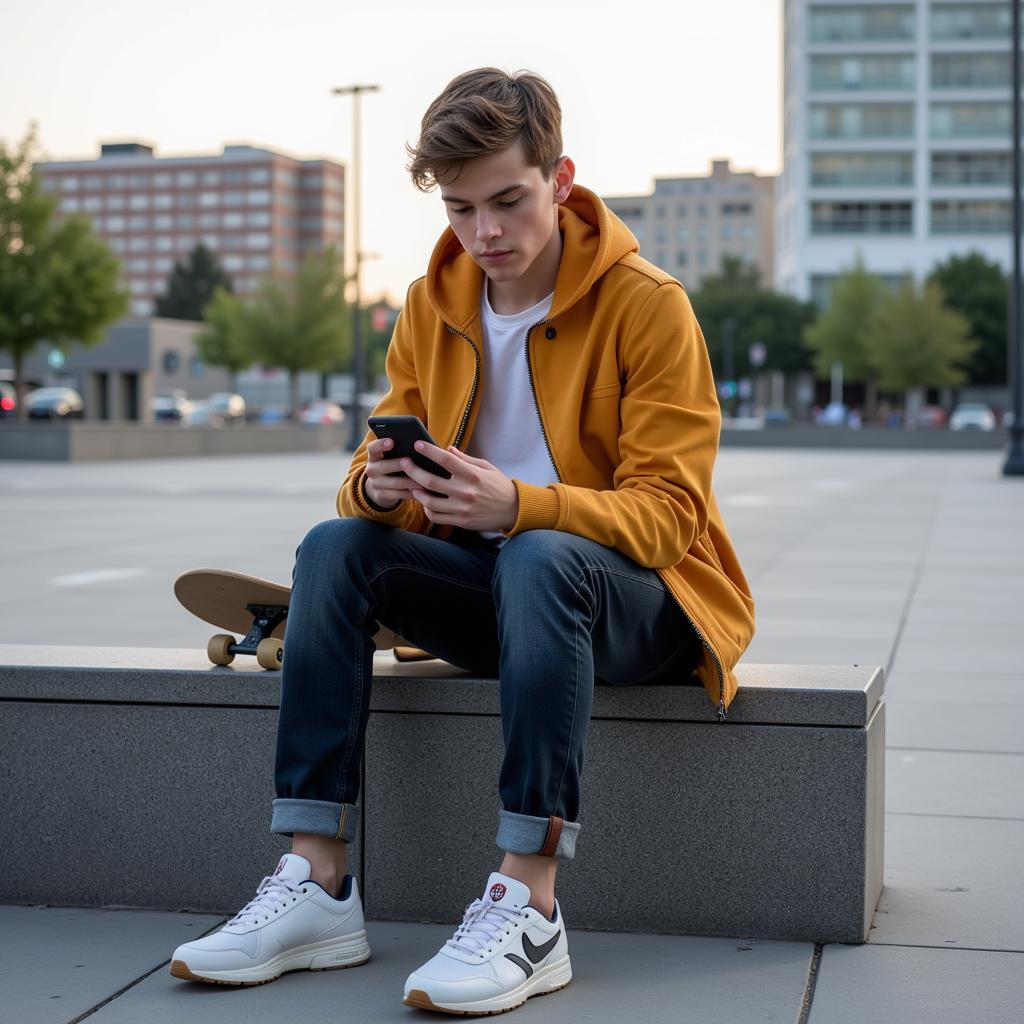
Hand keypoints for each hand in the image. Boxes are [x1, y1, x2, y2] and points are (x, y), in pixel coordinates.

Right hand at [363, 436, 418, 508]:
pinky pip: (396, 495)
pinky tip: (420, 491)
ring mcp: (375, 484)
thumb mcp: (391, 458)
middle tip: (410, 461)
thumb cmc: (393, 467)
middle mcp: (372, 469)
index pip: (373, 448)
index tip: (391, 442)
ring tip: (422, 480)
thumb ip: (400, 452)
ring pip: (393, 483)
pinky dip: (409, 493)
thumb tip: (419, 447)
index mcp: (374, 456)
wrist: (380, 488)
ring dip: (408, 482)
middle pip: (382, 466)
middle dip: (396, 464)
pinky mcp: (380, 495)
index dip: (380, 444)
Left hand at [400, 442, 518, 530]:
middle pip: (430, 481)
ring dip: (417, 493)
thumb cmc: (498, 485)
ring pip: (429, 501)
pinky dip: (427, 509)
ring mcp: (462, 508)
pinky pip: (436, 516)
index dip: (429, 451)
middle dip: (413, 471)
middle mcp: (465, 491)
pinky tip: (425, 502)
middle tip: (403, 464)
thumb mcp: (486, 467)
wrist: (513, 510)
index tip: (417, 445)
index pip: (445, 459)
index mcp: (472, 474)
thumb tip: (448, 449)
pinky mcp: (461, 521)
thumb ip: (465, 459)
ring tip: (413, 486)